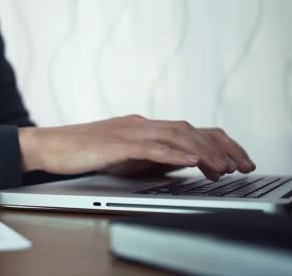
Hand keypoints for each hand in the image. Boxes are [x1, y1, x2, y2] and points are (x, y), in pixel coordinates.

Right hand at [19, 115, 255, 180]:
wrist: (49, 145)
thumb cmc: (81, 152)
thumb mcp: (123, 155)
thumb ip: (149, 156)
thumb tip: (180, 164)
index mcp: (142, 126)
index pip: (188, 129)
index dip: (216, 142)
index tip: (236, 159)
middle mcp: (140, 124)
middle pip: (190, 129)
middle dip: (221, 147)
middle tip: (242, 165)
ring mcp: (128, 131)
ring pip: (176, 136)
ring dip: (204, 151)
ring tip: (224, 167)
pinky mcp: (116, 143)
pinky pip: (151, 147)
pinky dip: (174, 153)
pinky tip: (191, 161)